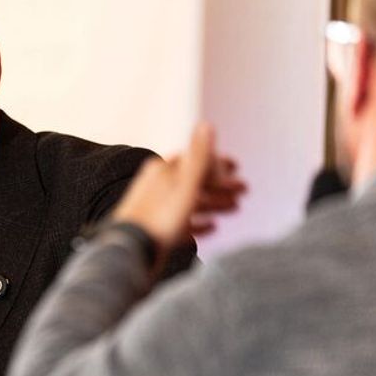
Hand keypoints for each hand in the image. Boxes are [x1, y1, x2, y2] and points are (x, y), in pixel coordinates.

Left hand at [112, 123, 245, 249]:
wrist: (131, 251)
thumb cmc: (159, 217)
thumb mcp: (184, 183)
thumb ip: (198, 155)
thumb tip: (206, 124)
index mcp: (163, 171)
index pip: (194, 160)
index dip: (218, 164)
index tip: (237, 167)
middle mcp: (158, 187)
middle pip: (195, 181)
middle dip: (221, 184)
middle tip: (244, 190)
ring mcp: (157, 209)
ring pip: (191, 202)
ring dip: (215, 202)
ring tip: (236, 208)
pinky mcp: (157, 231)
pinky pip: (183, 224)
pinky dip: (199, 223)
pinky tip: (213, 228)